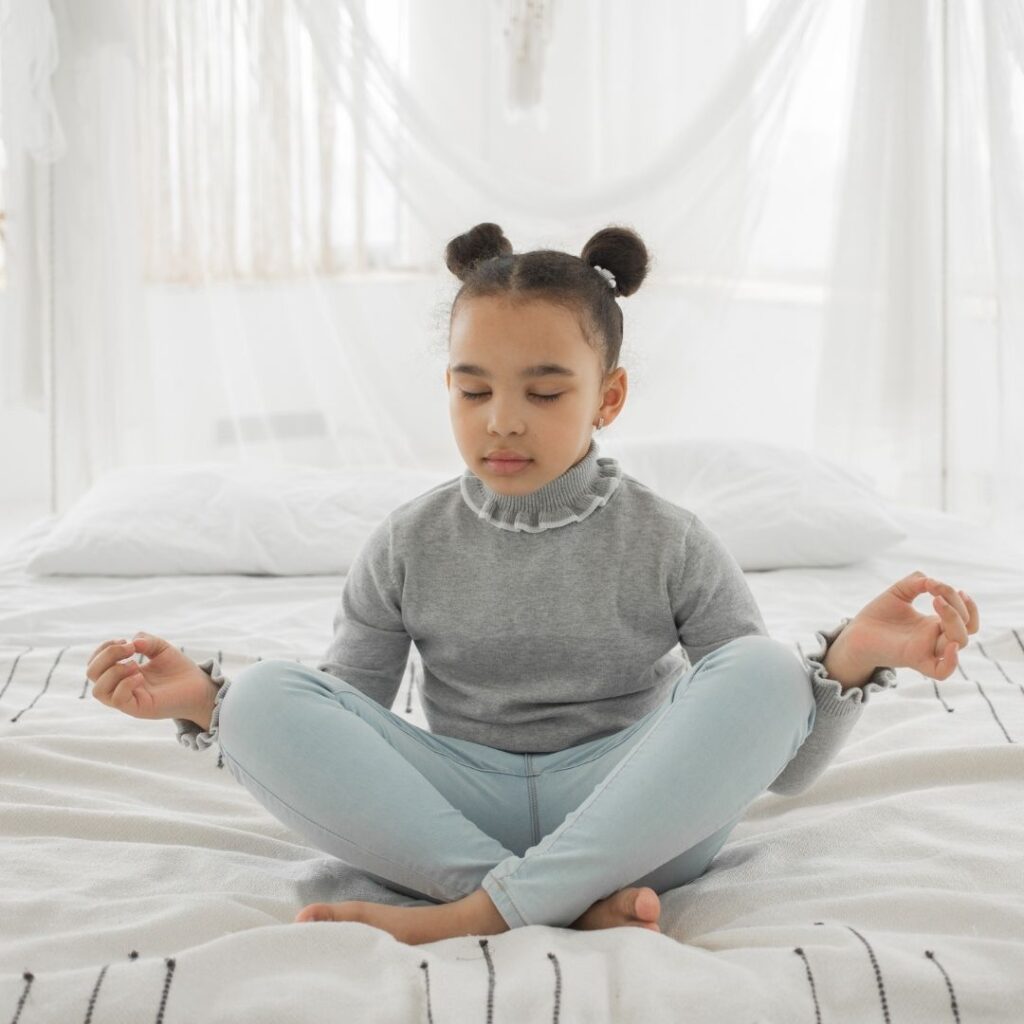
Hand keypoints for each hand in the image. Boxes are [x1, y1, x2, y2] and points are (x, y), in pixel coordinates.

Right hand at [87, 632, 216, 720]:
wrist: (199, 687)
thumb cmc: (179, 669)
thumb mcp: (161, 648)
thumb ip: (146, 641)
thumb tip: (132, 642)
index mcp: (120, 673)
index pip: (94, 663)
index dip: (104, 648)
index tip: (126, 641)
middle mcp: (120, 687)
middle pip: (91, 673)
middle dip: (107, 655)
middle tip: (130, 649)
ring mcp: (128, 699)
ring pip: (98, 690)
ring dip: (113, 671)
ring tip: (136, 664)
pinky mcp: (138, 709)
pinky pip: (117, 700)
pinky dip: (125, 684)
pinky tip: (141, 676)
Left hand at [840, 571, 979, 680]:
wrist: (856, 631)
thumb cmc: (879, 614)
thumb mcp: (900, 591)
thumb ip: (917, 582)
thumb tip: (932, 581)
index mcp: (935, 624)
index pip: (966, 619)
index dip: (966, 605)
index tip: (952, 589)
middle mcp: (935, 638)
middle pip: (966, 629)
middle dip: (959, 607)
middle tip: (938, 595)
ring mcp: (926, 649)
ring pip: (959, 642)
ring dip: (954, 619)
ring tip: (936, 601)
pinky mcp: (913, 659)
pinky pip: (941, 671)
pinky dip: (951, 662)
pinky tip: (950, 646)